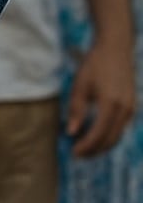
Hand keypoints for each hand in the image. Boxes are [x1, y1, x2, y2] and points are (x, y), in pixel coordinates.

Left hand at [66, 39, 135, 157]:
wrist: (115, 48)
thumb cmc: (95, 64)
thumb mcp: (80, 85)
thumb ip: (76, 110)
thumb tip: (71, 132)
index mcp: (110, 104)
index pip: (98, 134)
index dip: (86, 146)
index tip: (73, 152)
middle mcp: (124, 109)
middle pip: (110, 140)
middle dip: (93, 150)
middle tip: (77, 154)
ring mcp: (130, 108)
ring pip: (117, 136)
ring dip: (101, 145)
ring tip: (85, 147)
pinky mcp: (131, 106)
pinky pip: (120, 128)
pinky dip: (109, 135)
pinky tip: (95, 135)